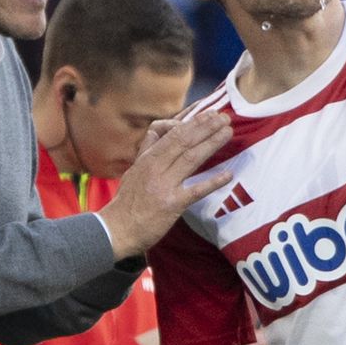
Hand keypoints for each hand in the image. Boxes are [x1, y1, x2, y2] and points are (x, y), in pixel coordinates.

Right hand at [101, 112, 233, 258]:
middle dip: (206, 127)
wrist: (116, 230)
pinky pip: (196, 190)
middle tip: (225, 117)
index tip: (207, 114)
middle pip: (184, 141)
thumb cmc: (127, 202)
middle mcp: (155, 168)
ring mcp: (164, 185)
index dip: (192, 122)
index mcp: (146, 158)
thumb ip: (147, 150)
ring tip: (228, 133)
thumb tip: (157, 131)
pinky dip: (213, 181)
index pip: (171, 133)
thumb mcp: (134, 170)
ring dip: (211, 143)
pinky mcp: (172, 204)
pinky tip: (228, 175)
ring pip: (191, 158)